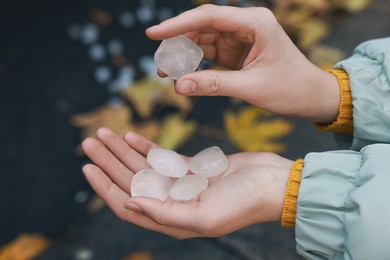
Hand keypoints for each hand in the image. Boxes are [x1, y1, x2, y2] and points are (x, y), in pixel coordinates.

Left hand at [82, 127, 292, 238]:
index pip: (128, 204)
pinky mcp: (192, 169)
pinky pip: (162, 157)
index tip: (87, 167)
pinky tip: (132, 137)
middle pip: (131, 181)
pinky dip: (146, 147)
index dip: (105, 187)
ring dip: (123, 150)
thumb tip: (129, 204)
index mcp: (172, 220)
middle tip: (90, 141)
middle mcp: (172, 204)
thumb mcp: (204, 217)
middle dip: (108, 162)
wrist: (273, 183)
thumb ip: (165, 214)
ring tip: (105, 133)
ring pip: (143, 166)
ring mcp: (181, 185)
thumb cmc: (245, 203)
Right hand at [147, 4, 339, 122]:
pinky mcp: (237, 52)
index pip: (209, 16)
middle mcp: (246, 25)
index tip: (153, 34)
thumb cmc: (290, 88)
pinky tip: (183, 74)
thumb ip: (214, 85)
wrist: (310, 97)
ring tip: (166, 72)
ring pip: (203, 40)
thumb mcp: (251, 87)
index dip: (178, 24)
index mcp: (254, 23)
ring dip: (184, 55)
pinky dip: (195, 63)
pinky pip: (210, 53)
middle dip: (178, 43)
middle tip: (159, 63)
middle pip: (202, 27)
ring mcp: (240, 38)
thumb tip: (178, 86)